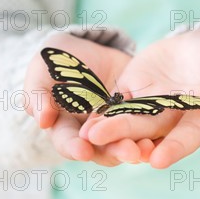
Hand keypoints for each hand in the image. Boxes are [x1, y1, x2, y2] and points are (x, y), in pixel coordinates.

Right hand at [23, 33, 143, 165]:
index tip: (82, 150)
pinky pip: (146, 127)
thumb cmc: (56, 60)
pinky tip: (162, 133)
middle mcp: (90, 134)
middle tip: (129, 152)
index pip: (68, 142)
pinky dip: (154, 133)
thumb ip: (37, 94)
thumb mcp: (41, 71)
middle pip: (101, 150)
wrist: (86, 46)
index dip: (74, 147)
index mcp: (64, 127)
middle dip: (115, 151)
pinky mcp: (136, 113)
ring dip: (137, 148)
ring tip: (148, 147)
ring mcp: (115, 126)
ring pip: (125, 143)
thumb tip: (42, 121)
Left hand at [79, 28, 199, 168]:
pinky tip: (81, 118)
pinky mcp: (132, 94)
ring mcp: (151, 108)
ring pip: (128, 123)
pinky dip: (100, 113)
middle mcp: (175, 118)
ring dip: (108, 130)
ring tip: (87, 134)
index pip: (189, 135)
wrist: (199, 49)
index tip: (158, 160)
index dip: (175, 147)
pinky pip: (114, 106)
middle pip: (150, 132)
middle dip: (127, 138)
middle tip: (103, 142)